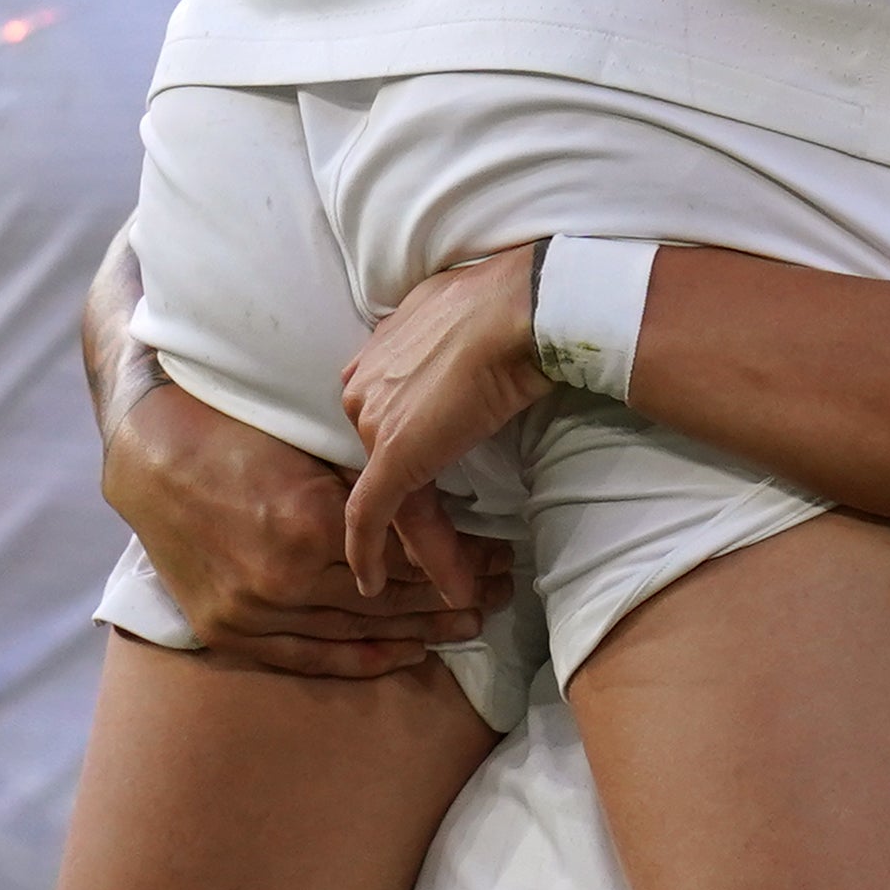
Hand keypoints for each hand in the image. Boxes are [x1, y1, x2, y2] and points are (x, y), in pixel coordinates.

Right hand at [105, 379, 490, 679]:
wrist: (151, 461)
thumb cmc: (235, 437)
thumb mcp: (312, 448)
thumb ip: (367, 488)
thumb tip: (438, 509)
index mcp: (309, 521)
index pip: (407, 553)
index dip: (460, 558)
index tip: (498, 556)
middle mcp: (285, 576)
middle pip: (391, 598)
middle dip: (454, 596)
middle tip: (501, 594)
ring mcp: (256, 611)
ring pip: (359, 632)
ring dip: (421, 629)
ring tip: (469, 626)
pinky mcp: (231, 632)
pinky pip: (310, 658)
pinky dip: (363, 658)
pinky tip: (408, 653)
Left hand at [339, 247, 553, 596]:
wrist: (523, 310)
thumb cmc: (513, 305)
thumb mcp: (467, 315)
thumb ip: (449, 341)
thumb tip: (470, 348)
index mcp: (381, 353)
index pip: (390, 421)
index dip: (413, 461)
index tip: (438, 487)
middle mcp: (366, 384)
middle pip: (387, 462)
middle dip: (417, 507)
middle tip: (452, 545)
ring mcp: (375, 420)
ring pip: (389, 494)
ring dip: (422, 543)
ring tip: (453, 583)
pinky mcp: (392, 456)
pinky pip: (371, 515)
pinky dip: (368, 553)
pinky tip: (372, 583)